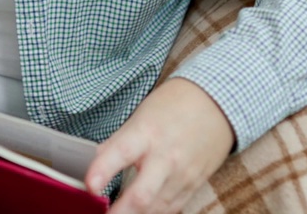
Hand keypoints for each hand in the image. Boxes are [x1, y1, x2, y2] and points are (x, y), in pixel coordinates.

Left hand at [85, 78, 234, 213]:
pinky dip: (155, 213)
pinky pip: (172, 209)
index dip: (102, 171)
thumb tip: (95, 164)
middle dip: (120, 212)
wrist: (216, 104)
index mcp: (146, 133)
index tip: (90, 187)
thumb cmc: (173, 106)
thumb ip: (117, 143)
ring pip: (157, 209)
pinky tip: (142, 213)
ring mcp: (182, 175)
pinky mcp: (194, 185)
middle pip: (142, 195)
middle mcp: (166, 157)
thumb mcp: (140, 116)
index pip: (121, 153)